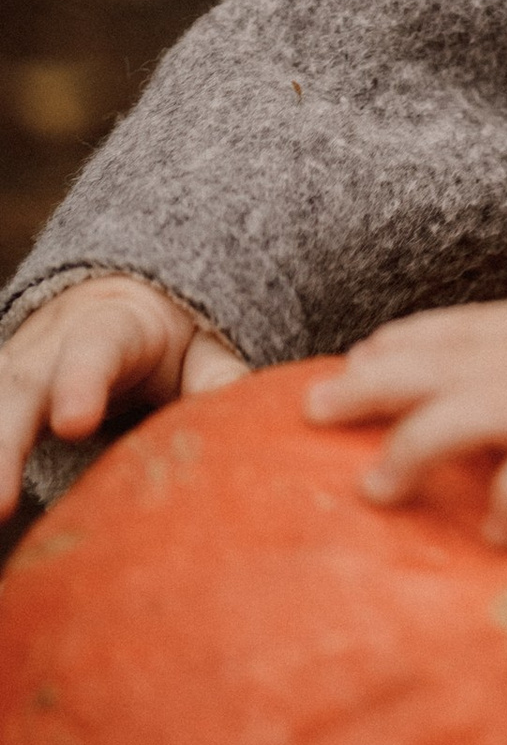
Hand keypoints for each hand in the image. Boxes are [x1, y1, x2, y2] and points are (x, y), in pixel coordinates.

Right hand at [0, 276, 244, 505]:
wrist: (113, 301)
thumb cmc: (168, 340)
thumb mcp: (201, 347)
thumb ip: (217, 377)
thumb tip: (243, 414)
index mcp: (108, 327)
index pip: (93, 350)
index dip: (80, 383)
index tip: (74, 423)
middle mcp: (44, 349)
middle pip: (15, 389)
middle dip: (1, 443)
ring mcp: (9, 375)